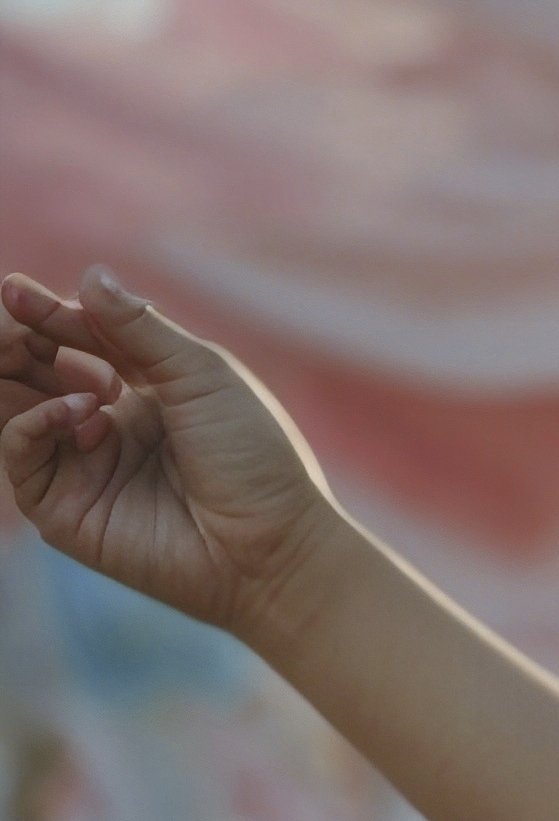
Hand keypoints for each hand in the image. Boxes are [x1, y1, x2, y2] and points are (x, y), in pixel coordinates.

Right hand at [0, 267, 347, 640]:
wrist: (270, 543)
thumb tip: (90, 277)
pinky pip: (24, 453)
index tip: (16, 289)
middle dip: (18, 339)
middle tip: (13, 320)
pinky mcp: (64, 508)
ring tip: (19, 345)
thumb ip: (141, 330)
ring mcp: (84, 466)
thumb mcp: (203, 376)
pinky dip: (36, 423)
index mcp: (149, 389)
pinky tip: (81, 411)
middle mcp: (110, 424)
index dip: (49, 313)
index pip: (82, 340)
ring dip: (11, 372)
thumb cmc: (254, 457)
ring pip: (18, 408)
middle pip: (39, 371)